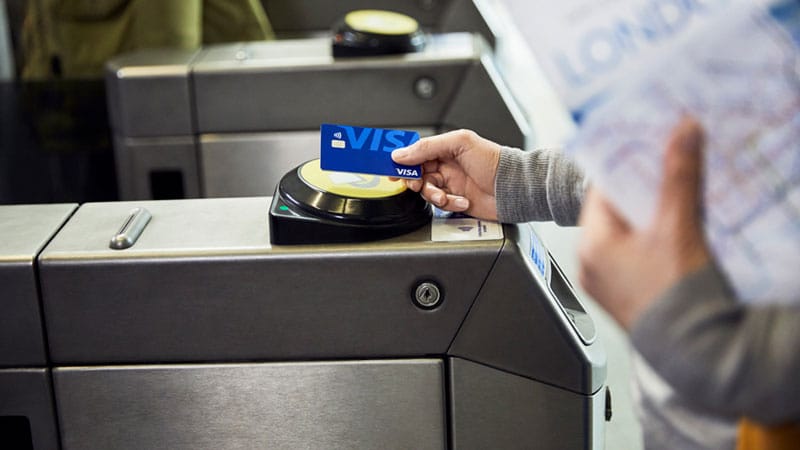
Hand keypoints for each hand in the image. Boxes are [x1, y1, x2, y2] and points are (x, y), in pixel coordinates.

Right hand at [391, 129, 501, 219]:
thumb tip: (402, 153)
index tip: (392, 167)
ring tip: (445, 196)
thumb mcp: (460, 143)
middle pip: (418, 174)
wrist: (513, 188)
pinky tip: (463, 201)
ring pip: (427, 191)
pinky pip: (441, 205)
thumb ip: (428, 146)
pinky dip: (449, 204)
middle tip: (417, 183)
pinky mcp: (457, 201)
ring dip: (433, 195)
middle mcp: (448, 166)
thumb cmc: (496, 162)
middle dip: (416, 181)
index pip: (417, 152)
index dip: (403, 160)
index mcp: (447, 148)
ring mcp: (452, 184)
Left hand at [577, 118, 710, 329]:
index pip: (600, 190)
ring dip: (644, 217)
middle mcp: (589, 265)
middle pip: (611, 213)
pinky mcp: (621, 296)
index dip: (623, 166)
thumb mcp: (678, 226)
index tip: (643, 149)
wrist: (694, 349)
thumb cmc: (678, 296)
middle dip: (638, 191)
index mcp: (592, 244)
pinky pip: (628, 257)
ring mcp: (603, 283)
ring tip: (670, 199)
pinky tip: (669, 236)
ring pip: (621, 235)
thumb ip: (679, 175)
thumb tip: (682, 131)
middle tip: (661, 170)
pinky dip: (646, 242)